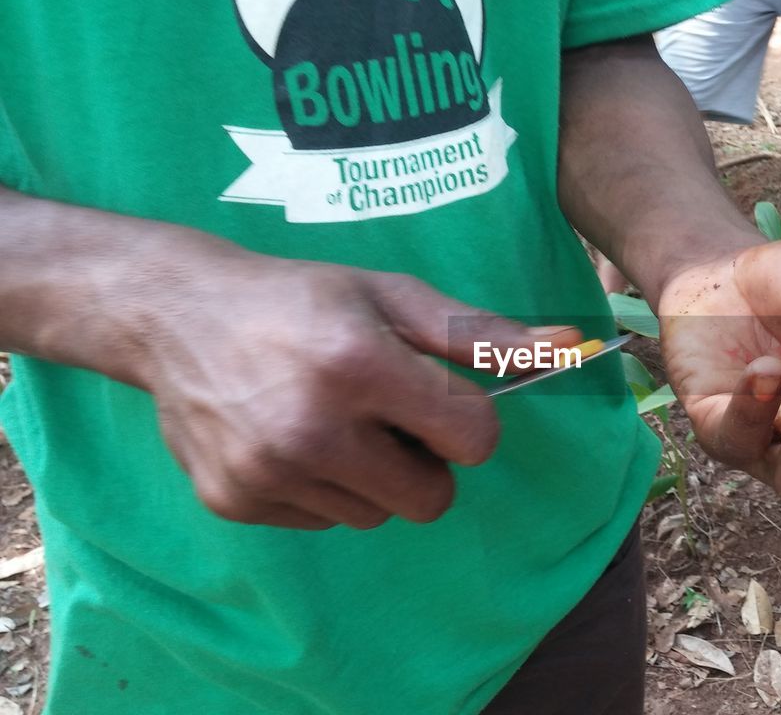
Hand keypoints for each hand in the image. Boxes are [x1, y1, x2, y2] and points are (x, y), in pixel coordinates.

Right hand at [138, 254, 579, 529]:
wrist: (176, 314)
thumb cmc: (302, 298)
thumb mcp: (393, 296)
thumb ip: (480, 334)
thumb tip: (567, 348)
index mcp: (360, 366)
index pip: (474, 439)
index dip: (468, 420)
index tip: (438, 398)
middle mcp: (312, 428)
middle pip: (432, 498)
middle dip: (427, 462)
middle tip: (387, 415)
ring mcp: (268, 473)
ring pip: (378, 515)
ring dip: (375, 477)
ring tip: (335, 421)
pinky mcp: (235, 502)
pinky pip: (326, 520)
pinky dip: (325, 489)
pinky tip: (293, 438)